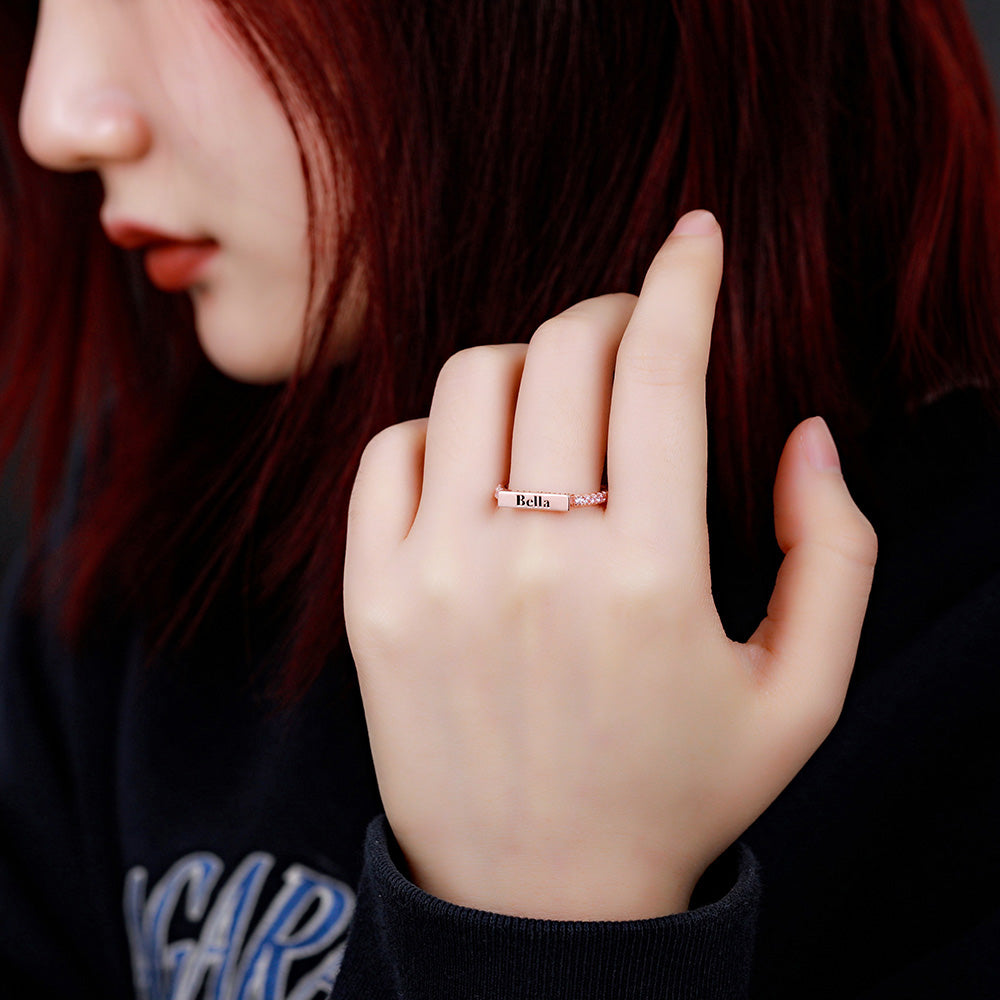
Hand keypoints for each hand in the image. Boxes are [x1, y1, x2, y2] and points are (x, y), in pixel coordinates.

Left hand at [343, 209, 876, 919]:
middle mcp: (534, 563)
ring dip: (529, 365)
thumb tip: (804, 432)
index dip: (685, 279)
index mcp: (650, 577)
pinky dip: (440, 431)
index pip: (662, 369)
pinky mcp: (372, 599)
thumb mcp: (801, 694)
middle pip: (564, 351)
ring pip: (473, 380)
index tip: (697, 236)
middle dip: (613, 314)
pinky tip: (477, 470)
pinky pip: (391, 449)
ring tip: (557, 408)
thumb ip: (835, 553)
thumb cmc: (675, 790)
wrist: (536, 898)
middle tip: (633, 337)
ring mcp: (437, 576)